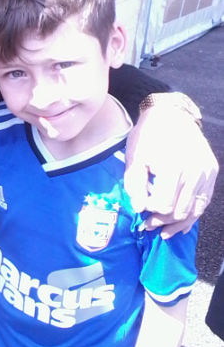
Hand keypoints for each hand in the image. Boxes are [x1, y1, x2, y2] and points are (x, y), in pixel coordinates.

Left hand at [124, 106, 217, 237]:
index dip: (151, 212)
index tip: (142, 210)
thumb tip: (139, 209)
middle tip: (148, 225)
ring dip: (177, 224)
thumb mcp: (134, 158)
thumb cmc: (148, 136)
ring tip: (162, 230)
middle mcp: (194, 172)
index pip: (164, 205)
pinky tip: (180, 225)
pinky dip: (192, 215)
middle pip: (180, 211)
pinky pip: (204, 201)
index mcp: (174, 168)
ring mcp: (206, 172)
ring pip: (195, 210)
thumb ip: (135, 185)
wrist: (171, 115)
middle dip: (162, 221)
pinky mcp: (212, 172)